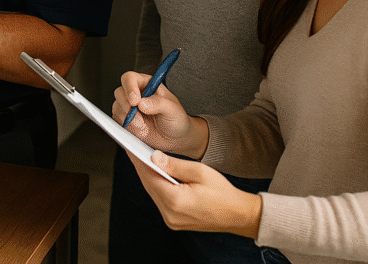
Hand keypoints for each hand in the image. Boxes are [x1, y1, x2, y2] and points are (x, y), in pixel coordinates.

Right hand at [112, 70, 207, 157]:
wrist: (176, 139)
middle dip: (127, 107)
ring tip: (143, 128)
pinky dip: (127, 127)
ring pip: (117, 107)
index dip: (130, 88)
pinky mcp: (126, 121)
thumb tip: (142, 102)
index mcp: (147, 84)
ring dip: (128, 120)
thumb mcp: (173, 110)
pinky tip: (140, 131)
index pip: (131, 78)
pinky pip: (118, 121)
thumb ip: (159, 104)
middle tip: (139, 119)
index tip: (135, 101)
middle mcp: (136, 94)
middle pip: (120, 92)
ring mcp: (129, 107)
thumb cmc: (177, 119)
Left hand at [127, 151, 262, 238]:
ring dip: (148, 176)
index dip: (138, 160)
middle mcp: (170, 214)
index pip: (150, 177)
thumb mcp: (200, 172)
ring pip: (153, 193)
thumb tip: (154, 156)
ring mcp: (171, 220)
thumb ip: (175, 165)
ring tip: (140, 158)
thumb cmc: (223, 192)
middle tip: (131, 148)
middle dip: (140, 166)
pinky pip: (160, 200)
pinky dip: (156, 186)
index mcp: (176, 202)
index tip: (129, 146)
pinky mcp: (174, 222)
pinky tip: (154, 174)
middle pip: (149, 185)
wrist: (238, 215)